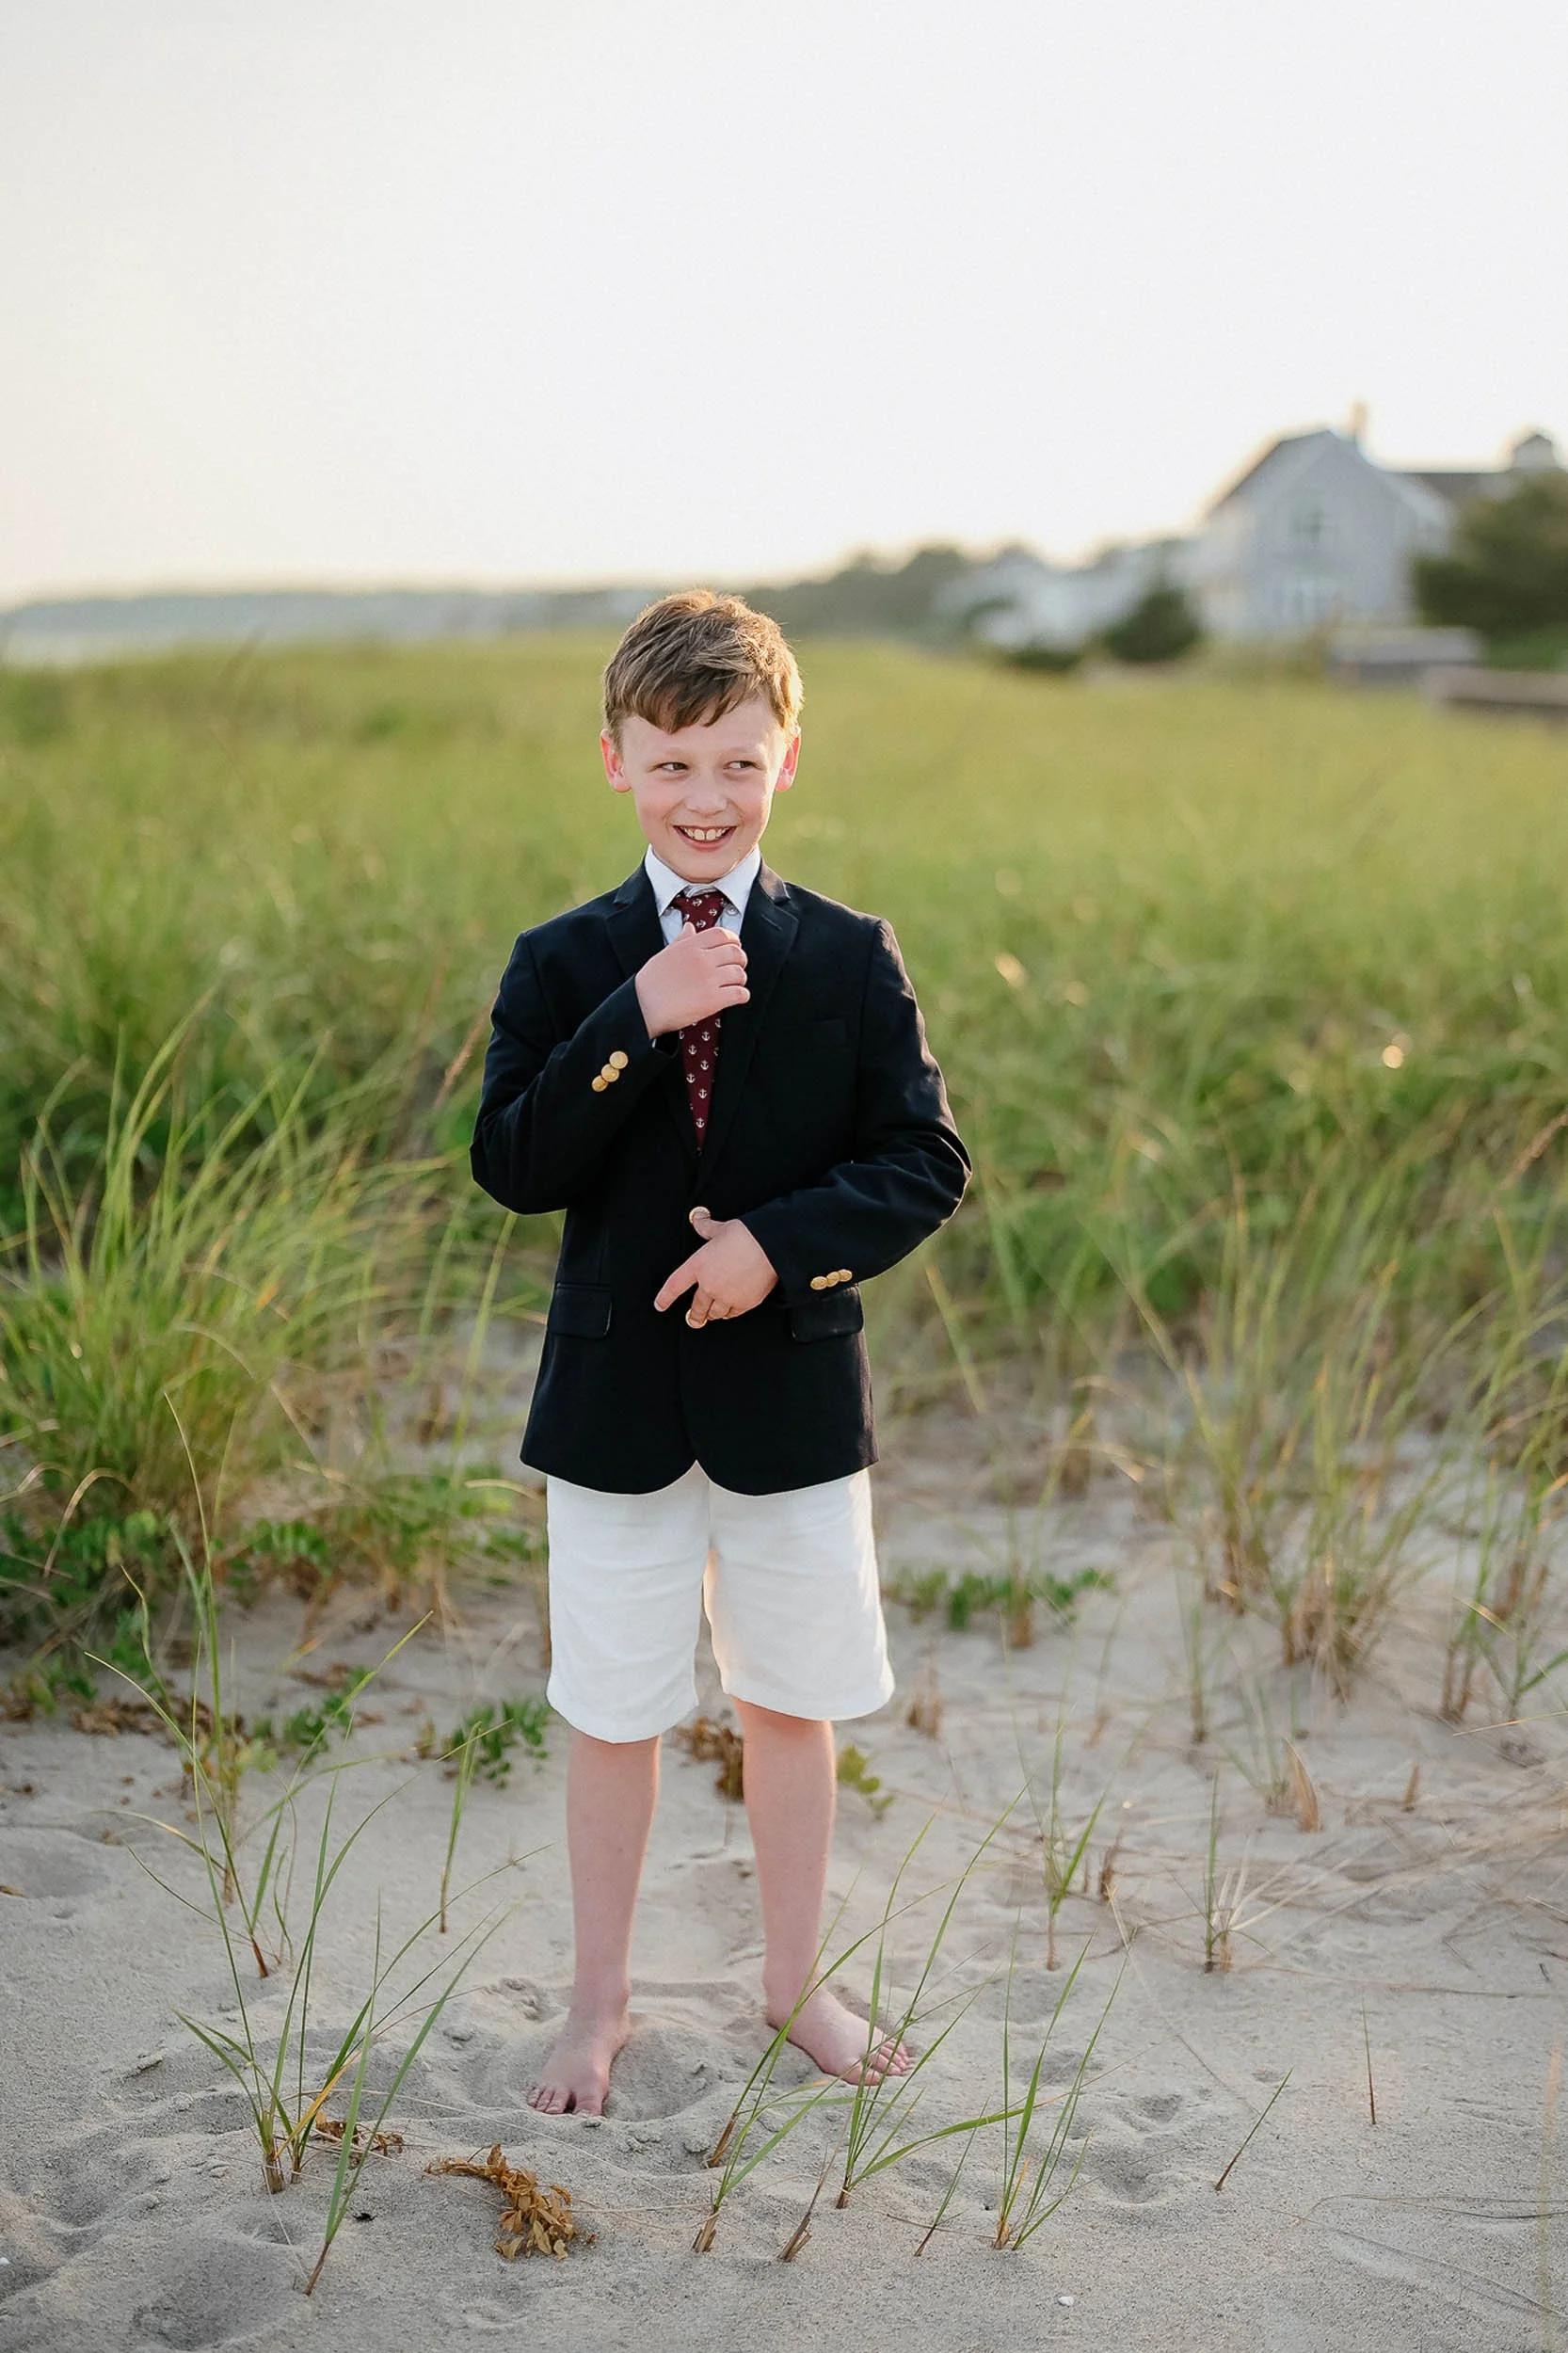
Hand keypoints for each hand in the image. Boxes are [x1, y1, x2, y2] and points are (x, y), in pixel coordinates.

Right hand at [635, 923, 748, 1038]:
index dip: (734, 940)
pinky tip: (737, 997)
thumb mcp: (664, 954)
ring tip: (735, 984)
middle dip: (741, 960)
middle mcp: (702, 960)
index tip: (735, 947)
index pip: (722, 934)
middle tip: (738, 967)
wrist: (643, 1007)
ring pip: (739, 973)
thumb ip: (681, 940)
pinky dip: (743, 995)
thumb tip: (689, 928)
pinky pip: (740, 994)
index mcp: (690, 947)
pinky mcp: (713, 1000)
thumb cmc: (650, 983)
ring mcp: (709, 979)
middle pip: (735, 953)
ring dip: (741, 979)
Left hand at [655, 1208, 777, 1327]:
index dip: (665, 1298)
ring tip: (711, 1315)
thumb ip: (706, 1227)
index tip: (660, 1305)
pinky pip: (732, 1314)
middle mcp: (709, 1284)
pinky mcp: (744, 1303)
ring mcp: (726, 1296)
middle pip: (697, 1307)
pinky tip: (729, 1311)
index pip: (675, 1285)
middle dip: (694, 1316)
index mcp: (698, 1265)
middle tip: (693, 1319)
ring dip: (712, 1314)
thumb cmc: (746, 1236)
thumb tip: (698, 1218)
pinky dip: (729, 1313)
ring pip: (715, 1313)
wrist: (771, 1248)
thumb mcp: (720, 1228)